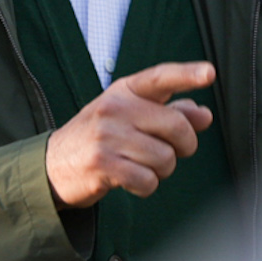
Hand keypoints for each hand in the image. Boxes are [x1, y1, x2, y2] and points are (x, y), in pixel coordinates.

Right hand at [44, 61, 216, 208]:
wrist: (52, 165)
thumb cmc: (101, 138)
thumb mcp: (131, 116)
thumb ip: (169, 112)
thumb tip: (204, 115)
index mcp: (125, 91)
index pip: (160, 78)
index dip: (187, 75)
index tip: (210, 73)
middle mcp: (115, 108)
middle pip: (177, 126)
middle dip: (184, 146)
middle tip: (170, 152)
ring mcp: (107, 135)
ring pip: (165, 158)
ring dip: (161, 170)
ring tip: (139, 165)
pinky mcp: (102, 164)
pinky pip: (148, 181)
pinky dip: (146, 186)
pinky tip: (131, 181)